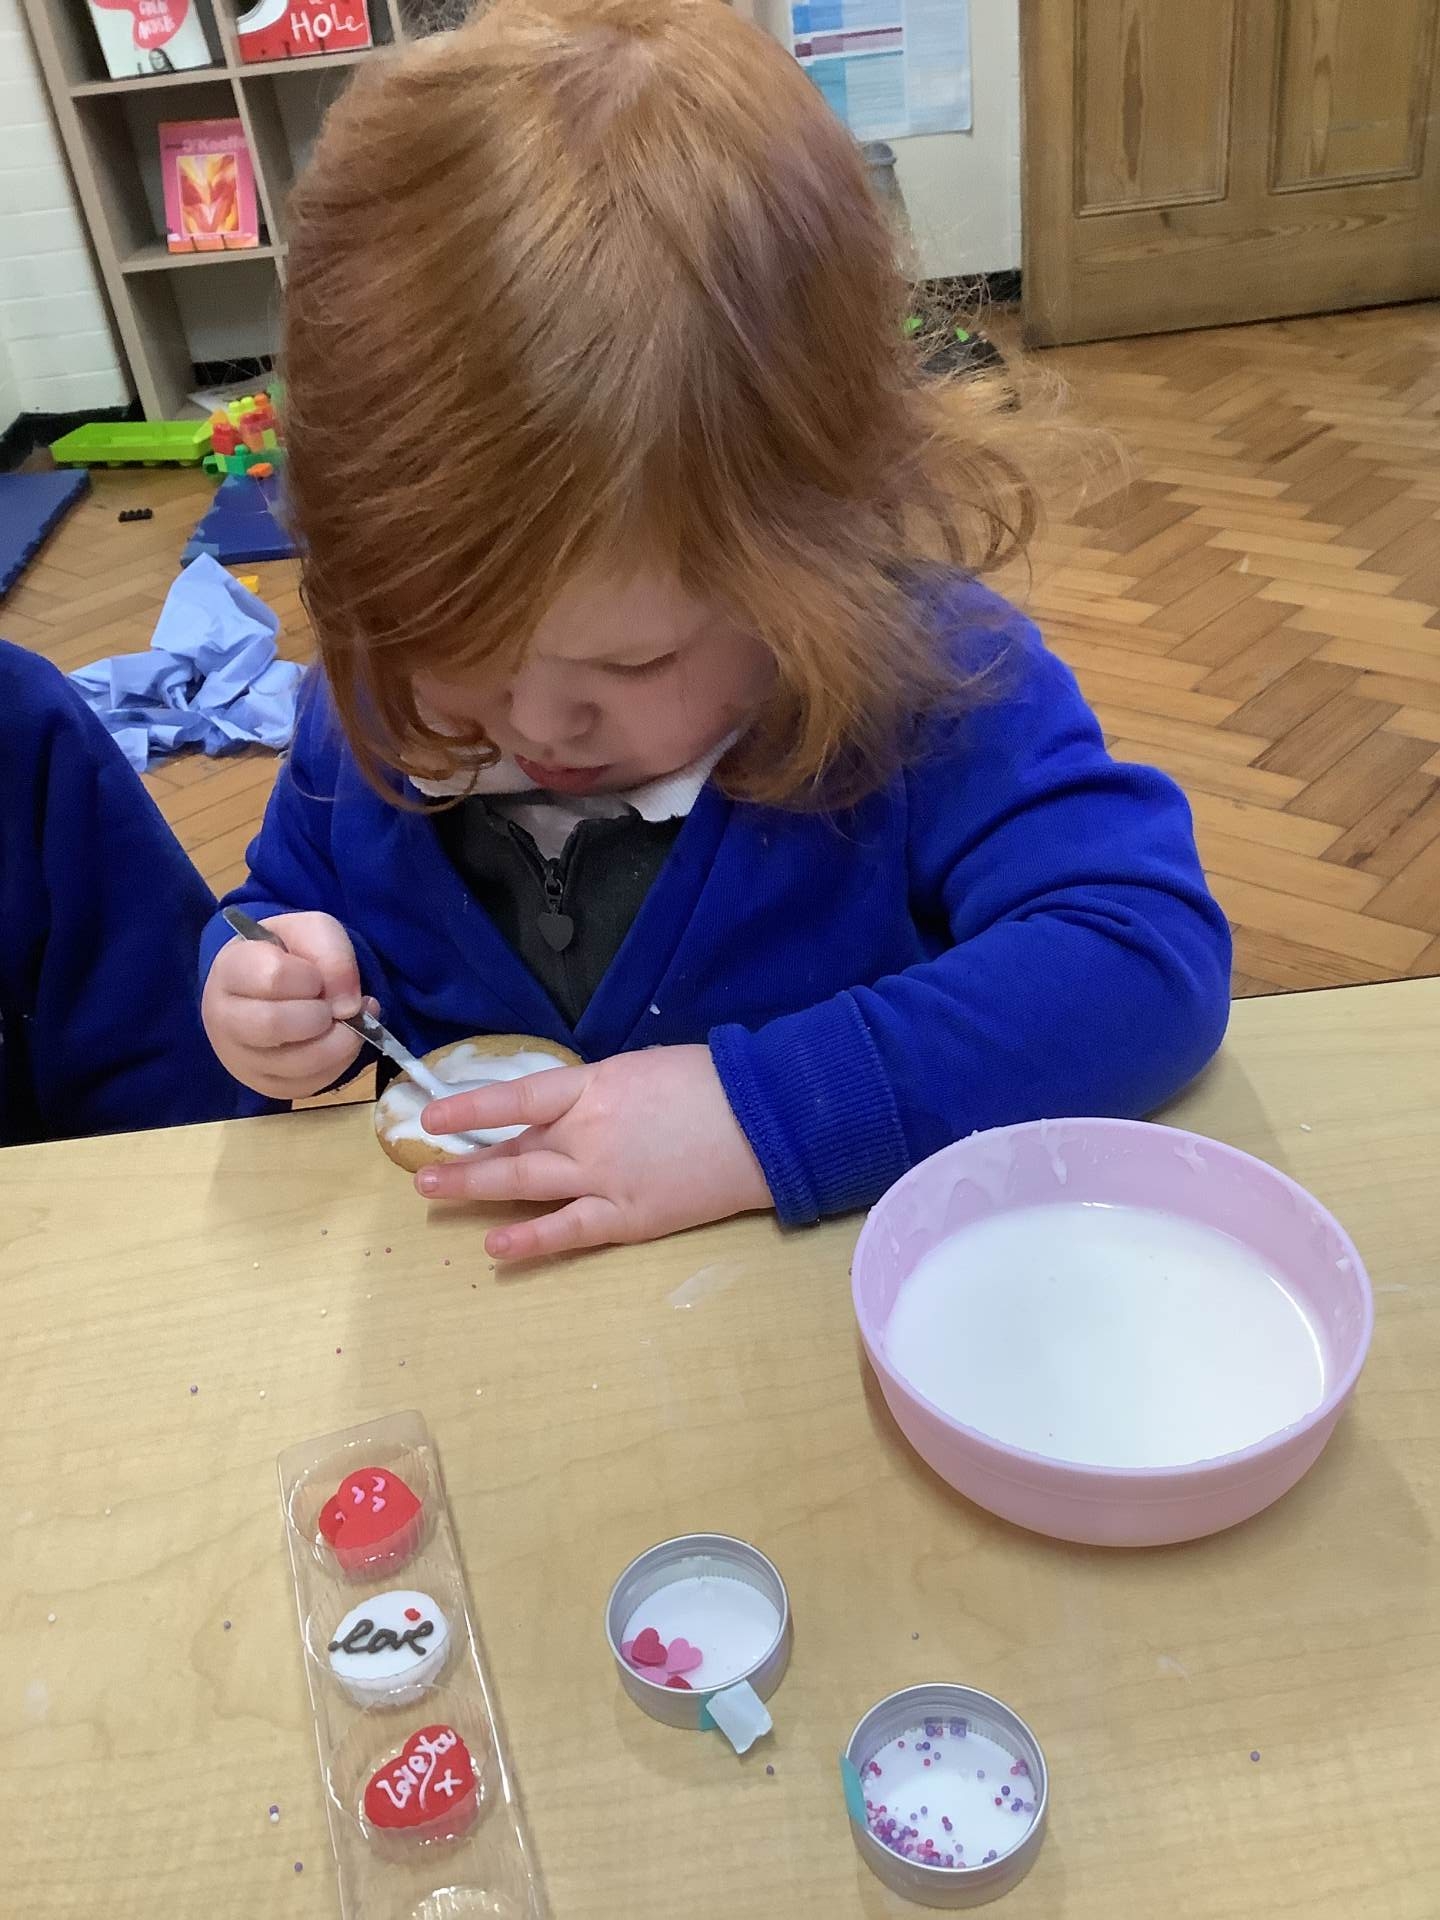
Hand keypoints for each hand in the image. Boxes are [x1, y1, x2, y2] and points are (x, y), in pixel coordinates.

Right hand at [202, 910, 367, 1099]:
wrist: (276, 987)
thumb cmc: (290, 955)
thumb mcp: (312, 932)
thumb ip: (332, 953)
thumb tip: (348, 1006)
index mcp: (230, 970)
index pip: (272, 976)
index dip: (310, 976)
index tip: (316, 977)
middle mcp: (224, 1019)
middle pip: (274, 1024)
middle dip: (320, 1013)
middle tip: (331, 1005)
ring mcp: (241, 1058)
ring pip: (297, 1063)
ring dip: (339, 1040)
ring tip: (345, 1021)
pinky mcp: (267, 1085)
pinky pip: (311, 1083)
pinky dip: (340, 1062)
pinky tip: (340, 1039)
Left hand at [415, 1044, 771, 1258]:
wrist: (766, 1122)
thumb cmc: (712, 1084)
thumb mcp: (645, 1069)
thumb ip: (601, 1091)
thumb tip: (571, 1110)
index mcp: (596, 1087)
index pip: (519, 1096)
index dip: (471, 1107)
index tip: (431, 1114)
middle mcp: (588, 1133)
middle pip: (513, 1149)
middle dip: (463, 1159)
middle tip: (419, 1169)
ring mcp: (605, 1179)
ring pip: (526, 1187)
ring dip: (476, 1190)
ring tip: (433, 1194)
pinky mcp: (629, 1218)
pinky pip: (569, 1232)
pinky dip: (530, 1240)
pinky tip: (495, 1248)